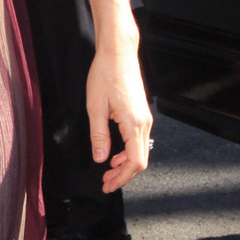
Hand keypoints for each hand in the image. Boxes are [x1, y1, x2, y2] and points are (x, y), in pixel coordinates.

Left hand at [86, 37, 152, 192]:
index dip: (121, 178)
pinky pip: (138, 140)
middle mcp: (144, 123)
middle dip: (123, 176)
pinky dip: (127, 152)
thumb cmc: (105, 74)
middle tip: (105, 183)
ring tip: (108, 172)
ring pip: (139, 151)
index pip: (134, 163)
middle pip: (139, 161)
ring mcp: (145, 118)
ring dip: (124, 165)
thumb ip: (98, 135)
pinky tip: (114, 154)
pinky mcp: (141, 113)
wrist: (118, 53)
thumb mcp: (95, 107)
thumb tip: (100, 158)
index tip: (108, 186)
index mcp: (133, 124)